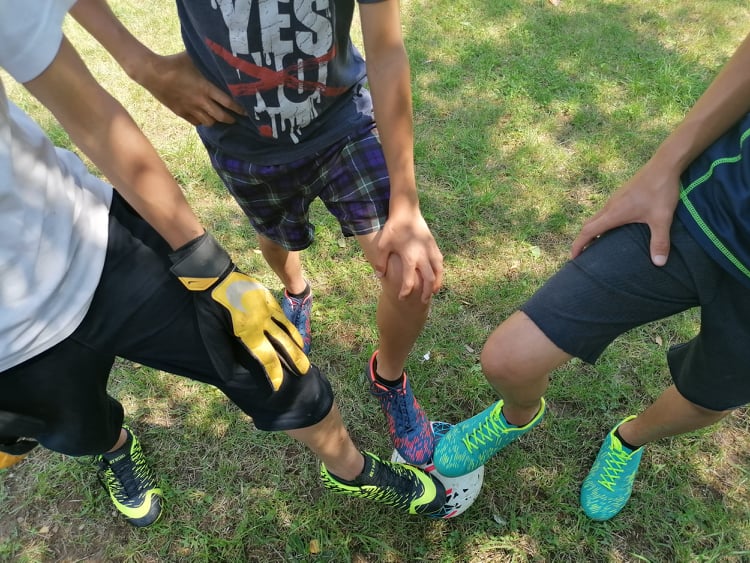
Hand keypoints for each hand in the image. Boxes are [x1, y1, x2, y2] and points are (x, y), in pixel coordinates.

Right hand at [139, 52, 244, 126]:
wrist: (152, 73)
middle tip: (237, 118)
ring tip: (222, 118)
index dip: (240, 109)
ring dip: (217, 121)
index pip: (229, 103)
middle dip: (231, 119)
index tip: (247, 111)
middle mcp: (201, 101)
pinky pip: (197, 123)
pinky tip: (206, 118)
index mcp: (206, 88)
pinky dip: (203, 122)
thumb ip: (208, 61)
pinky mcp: (181, 113)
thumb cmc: (174, 62)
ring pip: (210, 122)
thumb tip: (221, 55)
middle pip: (222, 117)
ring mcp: (191, 109)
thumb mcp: (194, 59)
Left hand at [169, 233, 309, 389]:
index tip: (279, 384)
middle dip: (295, 359)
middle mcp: (262, 320)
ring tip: (303, 352)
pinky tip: (290, 331)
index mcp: (248, 330)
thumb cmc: (208, 305)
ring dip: (295, 341)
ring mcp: (266, 306)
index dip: (274, 373)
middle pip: (284, 343)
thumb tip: (232, 370)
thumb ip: (223, 351)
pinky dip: (288, 325)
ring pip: (286, 327)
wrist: (213, 273)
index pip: (266, 357)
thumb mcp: (210, 332)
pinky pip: (281, 314)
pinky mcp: (266, 296)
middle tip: (305, 371)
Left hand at [373, 209, 443, 301]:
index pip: (409, 280)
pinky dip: (439, 272)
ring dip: (436, 283)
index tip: (402, 298)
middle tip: (422, 302)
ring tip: (433, 292)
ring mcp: (430, 250)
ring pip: (438, 271)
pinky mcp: (433, 245)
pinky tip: (436, 276)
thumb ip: (381, 261)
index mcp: (410, 257)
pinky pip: (439, 262)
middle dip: (425, 292)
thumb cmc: (394, 227)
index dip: (406, 291)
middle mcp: (422, 255)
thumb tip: (380, 275)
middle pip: (428, 279)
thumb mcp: (383, 244)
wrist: (407, 210)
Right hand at [571, 158, 680, 265]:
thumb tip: (659, 264)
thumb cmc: (661, 190)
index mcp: (613, 213)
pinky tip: (615, 228)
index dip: (578, 245)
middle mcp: (609, 206)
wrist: (664, 164)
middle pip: (589, 224)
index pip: (588, 231)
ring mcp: (615, 199)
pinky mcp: (622, 194)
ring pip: (597, 217)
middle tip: (584, 255)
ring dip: (593, 230)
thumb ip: (659, 241)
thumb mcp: (662, 218)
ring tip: (598, 244)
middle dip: (583, 240)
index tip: (573, 258)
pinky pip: (605, 211)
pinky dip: (603, 223)